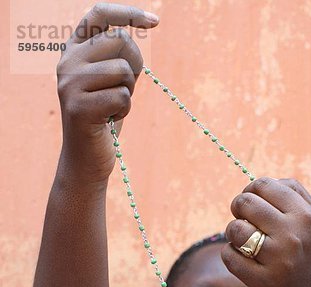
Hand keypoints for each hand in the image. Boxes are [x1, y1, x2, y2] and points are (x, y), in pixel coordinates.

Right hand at [56, 3, 158, 182]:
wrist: (86, 159)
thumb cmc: (104, 118)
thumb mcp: (111, 80)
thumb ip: (118, 55)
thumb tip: (140, 26)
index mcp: (74, 51)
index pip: (99, 13)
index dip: (128, 12)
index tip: (155, 22)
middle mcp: (67, 62)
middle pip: (120, 40)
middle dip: (134, 65)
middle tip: (124, 89)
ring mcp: (70, 84)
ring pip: (122, 70)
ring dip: (128, 92)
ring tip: (113, 107)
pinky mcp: (79, 107)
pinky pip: (122, 96)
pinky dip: (124, 109)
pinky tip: (109, 120)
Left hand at [223, 177, 310, 286]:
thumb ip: (293, 199)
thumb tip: (257, 184)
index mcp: (307, 216)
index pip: (265, 184)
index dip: (251, 189)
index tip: (251, 203)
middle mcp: (294, 234)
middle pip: (245, 202)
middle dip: (238, 209)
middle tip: (244, 221)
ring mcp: (278, 259)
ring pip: (234, 228)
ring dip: (233, 234)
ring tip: (244, 242)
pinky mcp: (263, 281)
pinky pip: (228, 255)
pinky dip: (230, 255)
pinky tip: (242, 260)